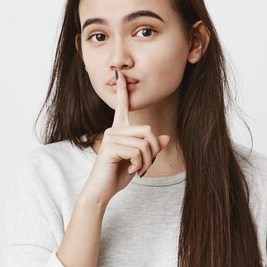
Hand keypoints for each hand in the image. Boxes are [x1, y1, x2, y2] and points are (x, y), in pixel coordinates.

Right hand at [82, 69, 170, 205]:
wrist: (101, 191)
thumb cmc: (117, 175)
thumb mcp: (139, 161)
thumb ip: (150, 148)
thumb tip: (165, 137)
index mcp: (119, 130)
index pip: (122, 107)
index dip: (122, 91)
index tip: (120, 75)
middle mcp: (114, 130)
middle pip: (147, 130)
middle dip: (153, 151)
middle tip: (146, 165)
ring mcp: (111, 137)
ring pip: (145, 142)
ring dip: (148, 160)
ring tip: (139, 170)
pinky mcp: (111, 147)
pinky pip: (138, 151)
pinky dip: (140, 164)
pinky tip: (132, 171)